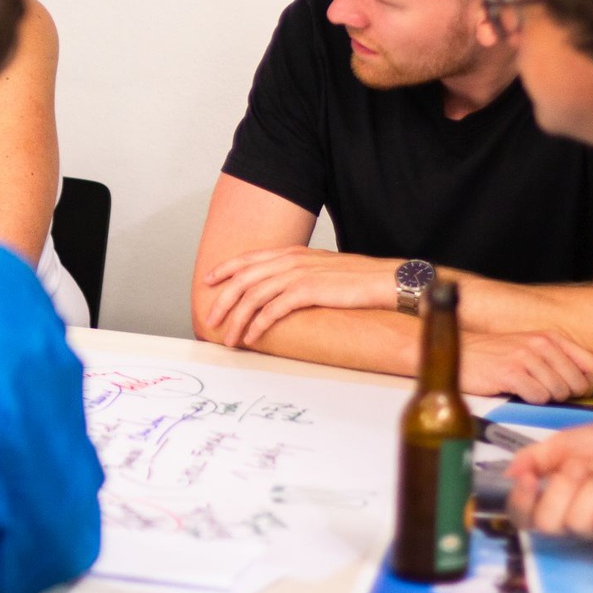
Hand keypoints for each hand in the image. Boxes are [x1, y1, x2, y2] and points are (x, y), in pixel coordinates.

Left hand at [202, 246, 395, 346]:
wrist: (384, 280)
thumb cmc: (356, 279)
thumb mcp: (320, 268)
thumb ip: (298, 273)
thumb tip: (280, 288)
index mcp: (292, 252)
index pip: (249, 259)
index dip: (225, 269)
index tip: (208, 281)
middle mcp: (290, 260)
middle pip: (244, 279)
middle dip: (222, 301)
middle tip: (211, 320)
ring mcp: (298, 274)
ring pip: (254, 296)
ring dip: (237, 319)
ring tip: (229, 339)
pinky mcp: (308, 291)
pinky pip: (273, 309)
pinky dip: (258, 324)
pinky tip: (251, 337)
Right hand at [459, 330, 592, 402]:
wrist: (456, 353)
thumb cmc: (494, 357)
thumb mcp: (530, 351)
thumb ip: (558, 362)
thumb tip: (585, 386)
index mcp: (550, 338)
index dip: (588, 385)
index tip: (572, 391)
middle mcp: (541, 344)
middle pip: (577, 384)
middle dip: (563, 395)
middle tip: (540, 391)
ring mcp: (525, 357)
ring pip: (558, 393)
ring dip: (543, 398)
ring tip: (523, 389)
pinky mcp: (510, 372)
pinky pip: (537, 396)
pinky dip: (527, 400)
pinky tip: (513, 391)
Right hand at [505, 422, 592, 546]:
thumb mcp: (567, 442)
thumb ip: (535, 457)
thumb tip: (509, 474)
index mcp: (550, 497)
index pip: (521, 517)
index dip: (519, 501)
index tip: (528, 478)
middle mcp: (568, 519)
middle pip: (546, 525)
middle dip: (562, 490)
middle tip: (579, 466)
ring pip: (578, 523)